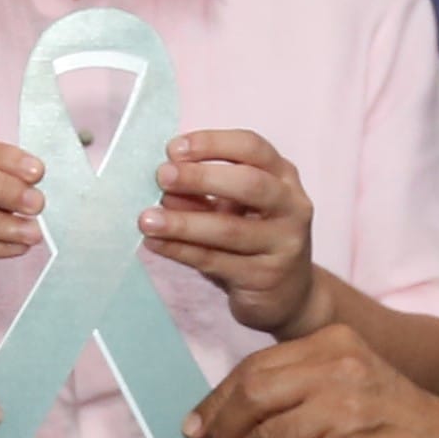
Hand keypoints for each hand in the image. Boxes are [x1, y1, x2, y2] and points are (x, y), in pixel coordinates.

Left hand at [142, 127, 325, 337]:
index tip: (173, 149)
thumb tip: (164, 187)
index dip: (212, 143)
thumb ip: (202, 195)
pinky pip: (215, 261)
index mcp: (282, 176)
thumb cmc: (252, 239)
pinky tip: (155, 243)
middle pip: (249, 183)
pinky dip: (180, 250)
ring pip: (229, 229)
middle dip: (201, 177)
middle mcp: (291, 206)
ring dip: (183, 222)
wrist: (287, 294)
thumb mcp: (231, 209)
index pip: (251, 147)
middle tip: (162, 176)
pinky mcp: (265, 277)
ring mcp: (283, 243)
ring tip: (146, 219)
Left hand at [191, 327, 438, 437]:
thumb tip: (231, 416)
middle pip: (252, 397)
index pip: (255, 367)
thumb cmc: (395, 417)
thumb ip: (300, 384)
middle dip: (220, 433)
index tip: (196, 426)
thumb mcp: (351, 377)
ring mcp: (343, 411)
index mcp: (332, 342)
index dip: (217, 400)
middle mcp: (336, 369)